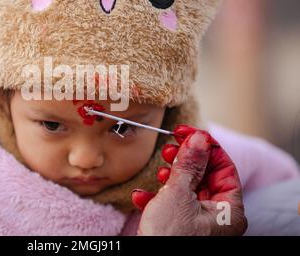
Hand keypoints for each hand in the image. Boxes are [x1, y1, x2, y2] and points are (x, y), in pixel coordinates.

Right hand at [131, 125, 246, 235]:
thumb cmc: (169, 237)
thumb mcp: (178, 194)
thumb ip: (188, 164)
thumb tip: (199, 138)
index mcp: (228, 210)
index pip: (224, 166)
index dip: (206, 146)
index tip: (187, 132)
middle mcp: (217, 217)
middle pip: (205, 176)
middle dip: (185, 161)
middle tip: (171, 147)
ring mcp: (198, 223)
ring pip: (187, 189)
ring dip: (170, 177)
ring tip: (160, 170)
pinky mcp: (179, 228)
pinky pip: (172, 205)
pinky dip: (157, 198)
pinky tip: (142, 196)